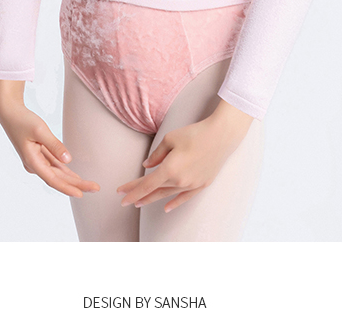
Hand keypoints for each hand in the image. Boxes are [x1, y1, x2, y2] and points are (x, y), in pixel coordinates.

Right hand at [0, 84, 99, 198]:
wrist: (10, 113)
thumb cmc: (23, 120)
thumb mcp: (40, 130)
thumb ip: (55, 145)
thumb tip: (68, 160)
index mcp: (32, 161)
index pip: (53, 179)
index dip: (67, 188)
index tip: (81, 194)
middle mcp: (34, 165)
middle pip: (58, 178)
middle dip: (76, 184)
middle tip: (95, 188)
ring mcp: (36, 161)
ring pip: (57, 173)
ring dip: (72, 179)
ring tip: (89, 185)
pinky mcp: (39, 155)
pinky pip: (54, 166)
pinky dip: (65, 171)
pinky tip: (76, 176)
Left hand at [116, 101, 253, 212]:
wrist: (221, 136)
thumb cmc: (194, 133)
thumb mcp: (170, 138)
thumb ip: (156, 154)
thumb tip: (146, 166)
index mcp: (170, 168)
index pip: (147, 184)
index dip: (133, 191)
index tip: (120, 196)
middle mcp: (180, 180)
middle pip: (155, 190)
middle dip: (138, 194)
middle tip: (124, 200)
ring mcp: (191, 184)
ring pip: (167, 194)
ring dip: (153, 199)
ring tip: (139, 203)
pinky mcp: (201, 184)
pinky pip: (184, 197)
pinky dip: (174, 203)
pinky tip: (166, 208)